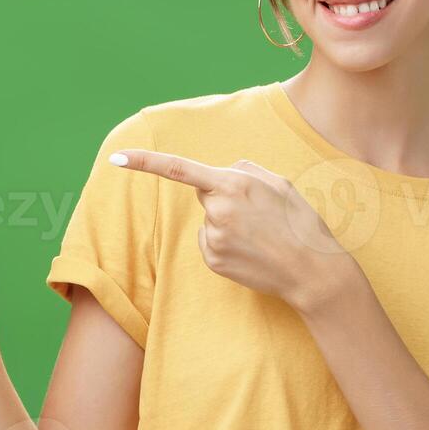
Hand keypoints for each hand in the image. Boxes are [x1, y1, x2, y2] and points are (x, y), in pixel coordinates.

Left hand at [113, 150, 354, 310]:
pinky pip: (210, 242)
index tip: (116, 157)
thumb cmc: (301, 224)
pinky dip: (227, 244)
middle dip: (225, 197)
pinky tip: (252, 252)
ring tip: (262, 236)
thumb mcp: (282, 184)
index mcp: (235, 183)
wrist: (312, 272)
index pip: (179, 168)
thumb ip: (247, 170)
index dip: (144, 162)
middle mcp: (219, 209)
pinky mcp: (213, 259)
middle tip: (261, 214)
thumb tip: (222, 173)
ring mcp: (214, 236)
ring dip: (229, 223)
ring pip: (210, 220)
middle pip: (206, 194)